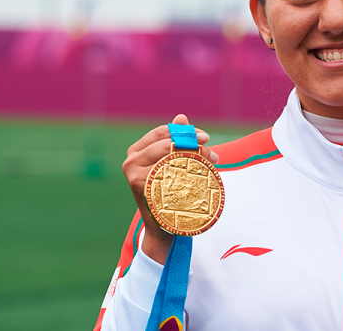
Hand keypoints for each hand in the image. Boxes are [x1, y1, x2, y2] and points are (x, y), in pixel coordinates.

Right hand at [121, 114, 218, 264]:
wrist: (160, 225)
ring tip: (210, 163)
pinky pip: (171, 174)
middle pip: (168, 144)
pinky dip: (189, 173)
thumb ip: (175, 140)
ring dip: (195, 158)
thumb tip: (182, 117)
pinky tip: (200, 177)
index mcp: (136, 151)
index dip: (185, 132)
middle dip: (193, 145)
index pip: (162, 132)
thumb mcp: (169, 162)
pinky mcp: (143, 189)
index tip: (204, 137)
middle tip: (211, 152)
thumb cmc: (166, 189)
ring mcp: (135, 176)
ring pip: (171, 157)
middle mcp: (131, 162)